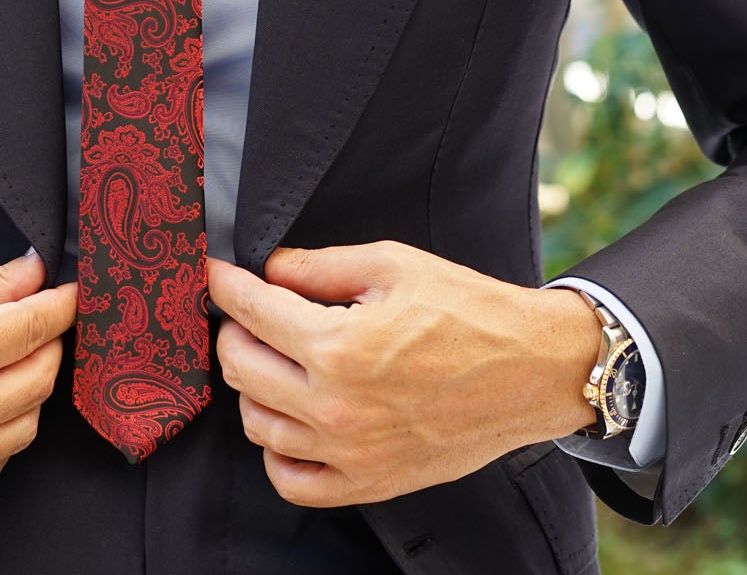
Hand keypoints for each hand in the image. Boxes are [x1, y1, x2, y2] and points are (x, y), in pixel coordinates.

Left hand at [207, 242, 597, 506]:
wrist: (532, 370)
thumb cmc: (469, 311)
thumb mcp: (393, 264)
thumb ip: (320, 265)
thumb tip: (271, 270)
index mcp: (340, 346)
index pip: (250, 312)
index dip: (224, 285)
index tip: (213, 274)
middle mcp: (336, 407)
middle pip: (240, 369)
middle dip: (234, 331)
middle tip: (250, 313)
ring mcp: (350, 453)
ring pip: (256, 424)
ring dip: (253, 387)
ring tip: (276, 361)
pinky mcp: (369, 482)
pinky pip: (292, 482)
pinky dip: (278, 451)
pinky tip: (292, 420)